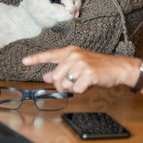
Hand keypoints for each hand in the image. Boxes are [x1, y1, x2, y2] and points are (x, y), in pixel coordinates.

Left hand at [22, 46, 138, 92]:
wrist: (118, 67)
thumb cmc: (98, 67)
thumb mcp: (78, 65)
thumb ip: (61, 69)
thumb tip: (46, 76)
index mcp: (70, 51)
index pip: (50, 54)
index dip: (36, 59)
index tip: (24, 61)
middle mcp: (74, 55)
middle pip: (56, 77)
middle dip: (62, 85)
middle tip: (72, 84)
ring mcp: (81, 64)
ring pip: (65, 84)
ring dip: (73, 88)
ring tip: (83, 81)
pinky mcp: (89, 73)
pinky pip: (77, 89)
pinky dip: (82, 91)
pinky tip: (89, 84)